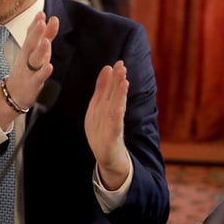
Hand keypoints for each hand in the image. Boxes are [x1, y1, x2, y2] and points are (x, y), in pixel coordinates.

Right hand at [0, 13, 58, 127]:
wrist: (12, 95)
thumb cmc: (26, 70)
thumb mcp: (34, 51)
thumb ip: (43, 35)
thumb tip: (51, 17)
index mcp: (28, 50)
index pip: (31, 35)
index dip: (36, 24)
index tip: (41, 13)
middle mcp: (27, 58)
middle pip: (30, 44)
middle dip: (35, 33)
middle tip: (41, 22)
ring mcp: (29, 71)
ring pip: (34, 60)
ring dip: (40, 50)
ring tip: (45, 41)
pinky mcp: (32, 84)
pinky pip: (38, 78)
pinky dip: (43, 72)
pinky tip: (49, 67)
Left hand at [85, 60, 129, 189]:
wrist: (109, 159)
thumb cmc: (105, 131)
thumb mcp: (100, 109)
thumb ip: (103, 90)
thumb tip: (107, 69)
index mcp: (104, 108)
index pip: (108, 90)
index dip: (111, 77)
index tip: (116, 63)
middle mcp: (110, 116)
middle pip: (114, 97)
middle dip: (117, 82)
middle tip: (122, 67)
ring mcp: (112, 127)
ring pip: (116, 108)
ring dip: (120, 95)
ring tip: (124, 82)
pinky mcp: (112, 139)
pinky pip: (114, 127)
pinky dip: (116, 117)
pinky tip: (118, 109)